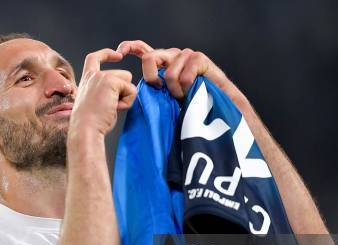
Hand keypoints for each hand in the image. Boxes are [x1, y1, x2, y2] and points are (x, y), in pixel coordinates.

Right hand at [70, 48, 136, 136]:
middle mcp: (93, 75)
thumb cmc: (90, 124)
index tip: (118, 55)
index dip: (107, 54)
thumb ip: (105, 94)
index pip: (94, 58)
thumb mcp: (95, 104)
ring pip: (129, 81)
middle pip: (124, 74)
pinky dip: (127, 102)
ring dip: (126, 97)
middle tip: (110, 108)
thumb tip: (124, 92)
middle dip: (124, 92)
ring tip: (111, 108)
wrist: (85, 129)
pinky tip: (115, 109)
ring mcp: (102, 76)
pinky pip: (131, 90)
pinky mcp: (111, 81)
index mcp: (86, 80)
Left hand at [116, 40, 231, 99]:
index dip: (129, 46)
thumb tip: (133, 92)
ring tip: (184, 95)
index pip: (142, 49)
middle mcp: (172, 55)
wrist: (218, 105)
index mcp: (162, 62)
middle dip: (151, 79)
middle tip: (161, 91)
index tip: (119, 52)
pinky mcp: (198, 58)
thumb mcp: (165, 97)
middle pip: (149, 58)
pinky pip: (183, 77)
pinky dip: (186, 89)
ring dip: (175, 91)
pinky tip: (193, 91)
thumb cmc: (190, 103)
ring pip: (168, 74)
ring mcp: (185, 55)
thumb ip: (152, 90)